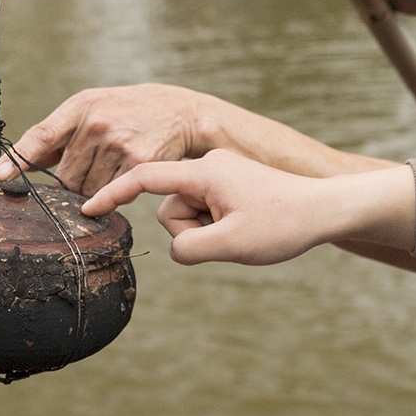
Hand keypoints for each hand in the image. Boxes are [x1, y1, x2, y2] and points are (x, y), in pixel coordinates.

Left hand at [0, 84, 216, 194]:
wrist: (178, 111)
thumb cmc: (125, 112)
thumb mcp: (91, 110)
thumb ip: (55, 137)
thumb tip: (15, 164)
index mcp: (80, 106)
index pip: (42, 134)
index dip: (19, 158)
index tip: (0, 176)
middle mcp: (97, 123)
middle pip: (66, 177)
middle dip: (72, 183)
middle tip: (90, 171)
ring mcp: (119, 142)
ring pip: (88, 190)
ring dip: (93, 190)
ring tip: (110, 169)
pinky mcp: (140, 162)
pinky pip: (112, 194)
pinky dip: (112, 195)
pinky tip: (121, 178)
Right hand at [82, 149, 390, 266]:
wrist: (328, 209)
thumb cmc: (285, 224)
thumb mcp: (231, 245)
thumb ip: (188, 249)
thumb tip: (175, 249)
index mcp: (205, 171)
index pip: (144, 178)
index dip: (113, 196)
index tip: (87, 210)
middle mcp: (209, 166)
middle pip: (171, 206)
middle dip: (191, 230)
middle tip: (230, 237)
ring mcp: (221, 174)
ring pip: (189, 213)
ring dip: (207, 231)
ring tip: (243, 234)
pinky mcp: (230, 185)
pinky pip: (206, 211)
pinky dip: (218, 227)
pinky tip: (246, 230)